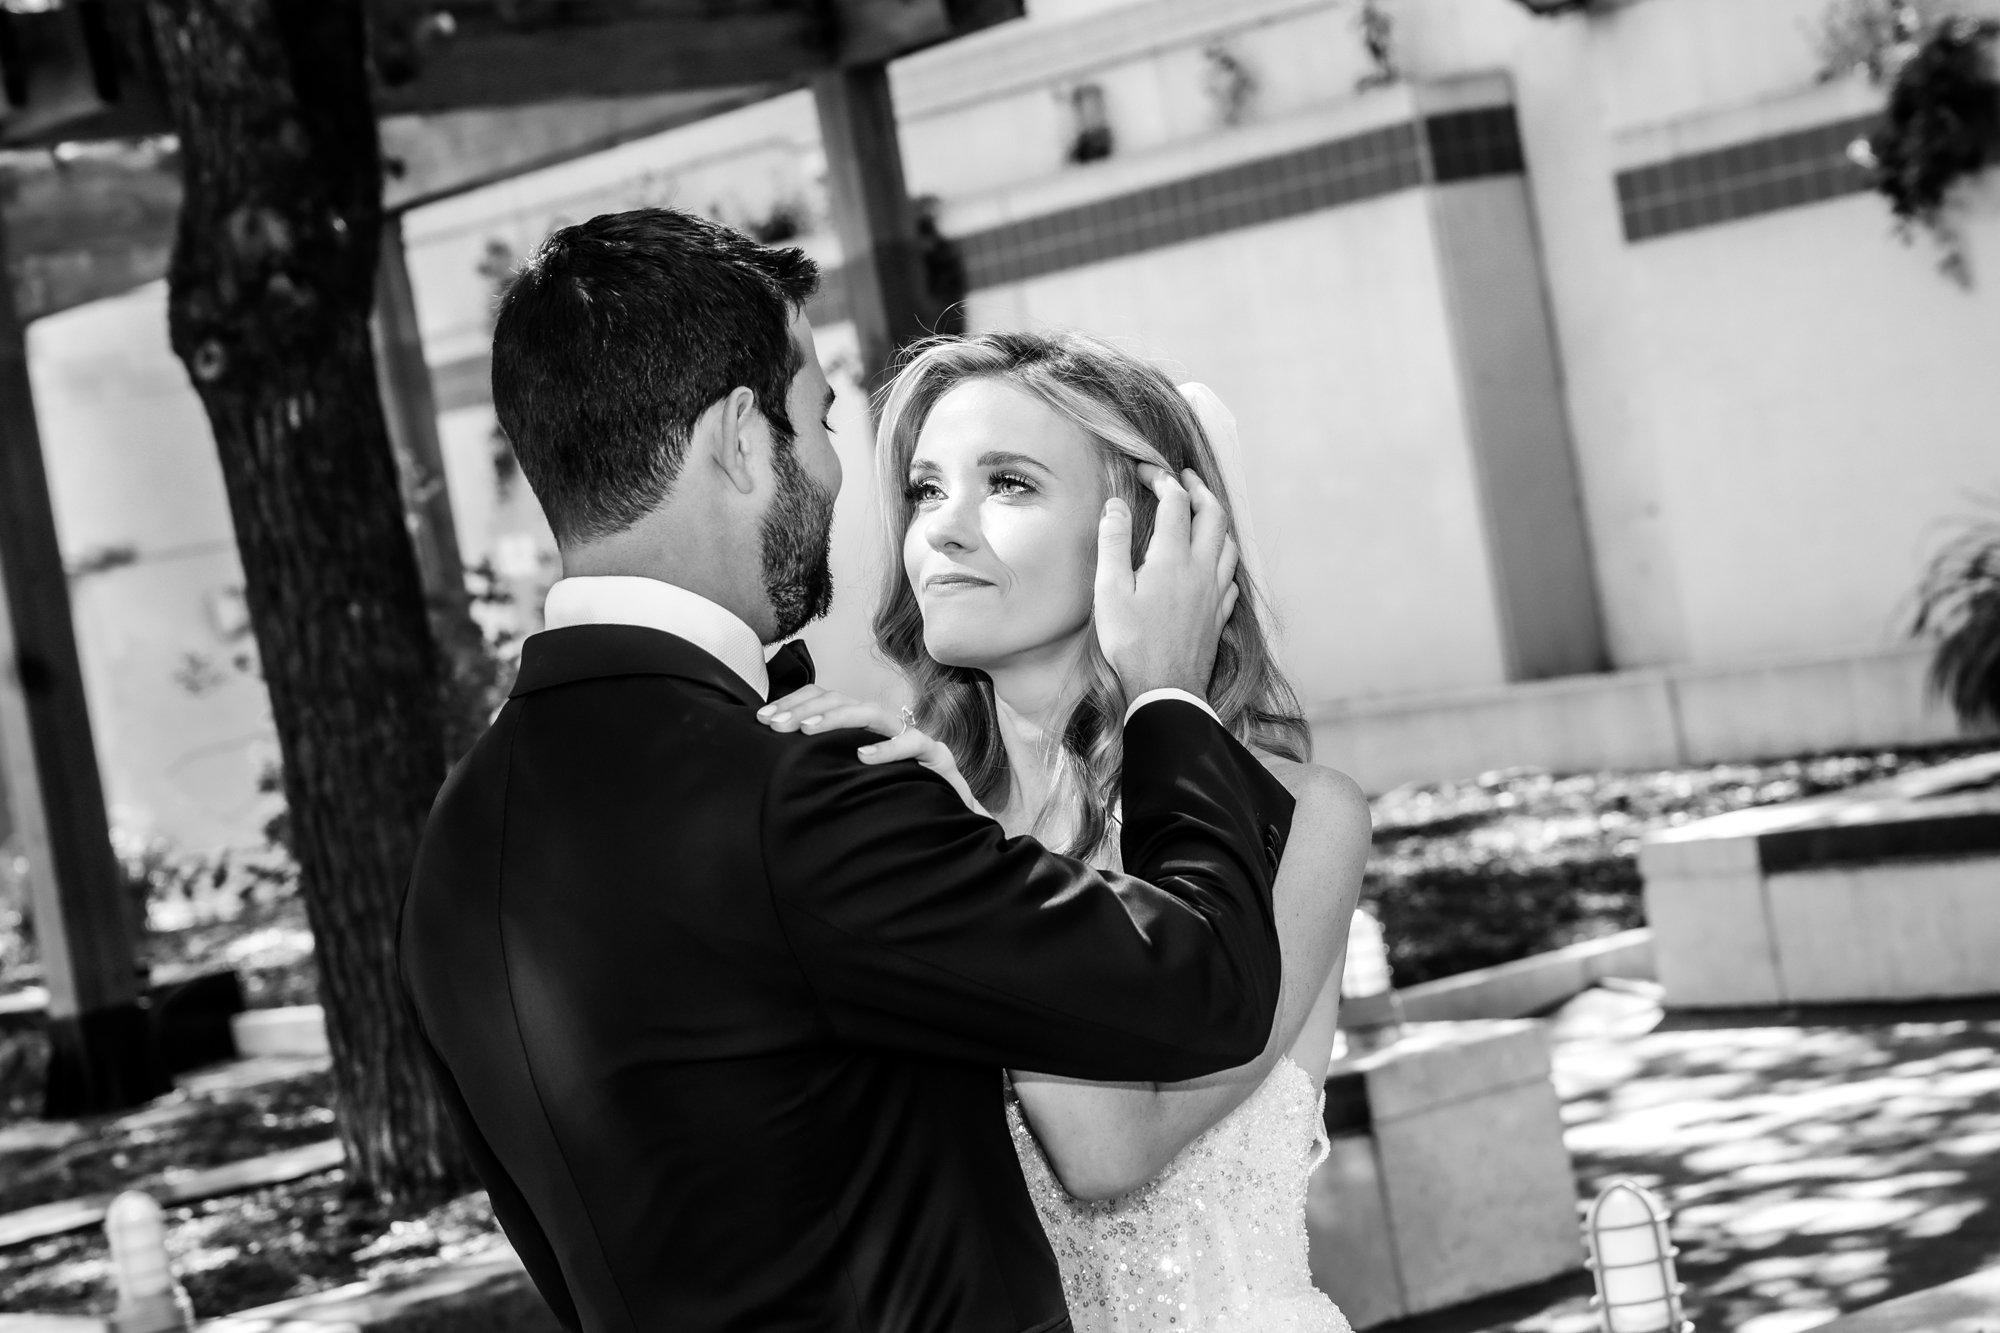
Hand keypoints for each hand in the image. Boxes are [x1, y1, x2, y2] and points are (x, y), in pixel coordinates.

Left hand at [757, 686, 989, 817]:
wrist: (949, 819)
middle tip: (774, 726)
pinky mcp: (935, 755)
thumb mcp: (850, 782)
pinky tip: (863, 756)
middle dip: (804, 708)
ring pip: (871, 712)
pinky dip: (887, 748)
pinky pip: (912, 743)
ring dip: (836, 718)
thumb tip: (775, 768)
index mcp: (860, 727)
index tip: (762, 720)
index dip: (792, 703)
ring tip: (807, 731)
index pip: (823, 698)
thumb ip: (823, 768)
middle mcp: (882, 725)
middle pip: (840, 698)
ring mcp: (909, 736)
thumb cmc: (895, 799)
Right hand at [1093, 465, 1239, 700]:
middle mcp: (1202, 569)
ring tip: (1202, 513)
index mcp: (1173, 558)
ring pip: (1229, 543)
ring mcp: (1215, 592)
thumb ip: (1113, 543)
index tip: (1146, 472)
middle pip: (1213, 515)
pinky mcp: (1219, 614)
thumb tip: (1116, 504)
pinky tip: (1212, 563)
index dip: (1162, 480)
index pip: (1174, 503)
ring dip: (1217, 520)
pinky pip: (1231, 574)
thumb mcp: (1110, 591)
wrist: (1166, 688)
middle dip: (1199, 490)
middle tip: (1184, 479)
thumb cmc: (1133, 643)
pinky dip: (1222, 557)